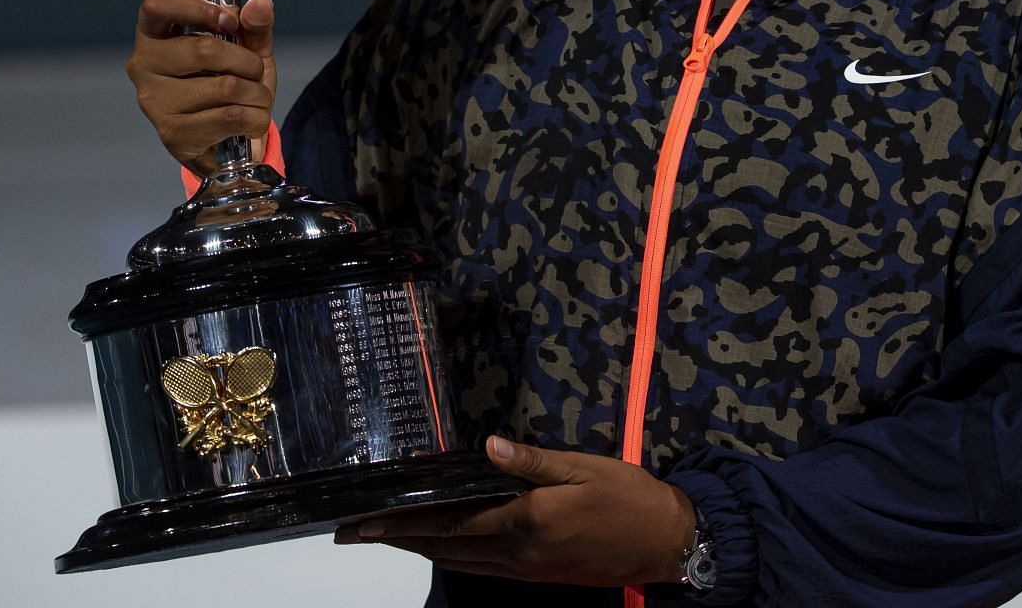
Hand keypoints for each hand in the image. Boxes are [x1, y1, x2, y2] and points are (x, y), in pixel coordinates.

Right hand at [126, 0, 276, 175]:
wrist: (227, 142)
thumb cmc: (230, 82)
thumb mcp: (246, 48)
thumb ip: (254, 25)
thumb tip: (260, 4)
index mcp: (153, 33)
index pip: (156, 5)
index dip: (198, 9)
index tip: (230, 21)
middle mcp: (143, 65)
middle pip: (204, 50)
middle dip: (247, 61)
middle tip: (255, 70)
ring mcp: (154, 101)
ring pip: (225, 87)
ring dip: (257, 93)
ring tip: (256, 99)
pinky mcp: (172, 133)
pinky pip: (230, 117)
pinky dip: (255, 118)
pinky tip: (250, 121)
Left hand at [332, 436, 695, 586]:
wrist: (666, 543)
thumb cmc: (628, 497)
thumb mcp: (584, 469)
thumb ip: (532, 461)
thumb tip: (487, 447)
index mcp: (526, 521)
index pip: (450, 522)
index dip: (403, 523)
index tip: (364, 520)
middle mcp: (517, 552)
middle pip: (444, 547)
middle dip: (397, 540)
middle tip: (355, 533)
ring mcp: (525, 569)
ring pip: (458, 562)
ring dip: (418, 550)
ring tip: (385, 538)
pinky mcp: (536, 575)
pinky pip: (480, 568)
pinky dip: (450, 557)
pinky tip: (439, 548)